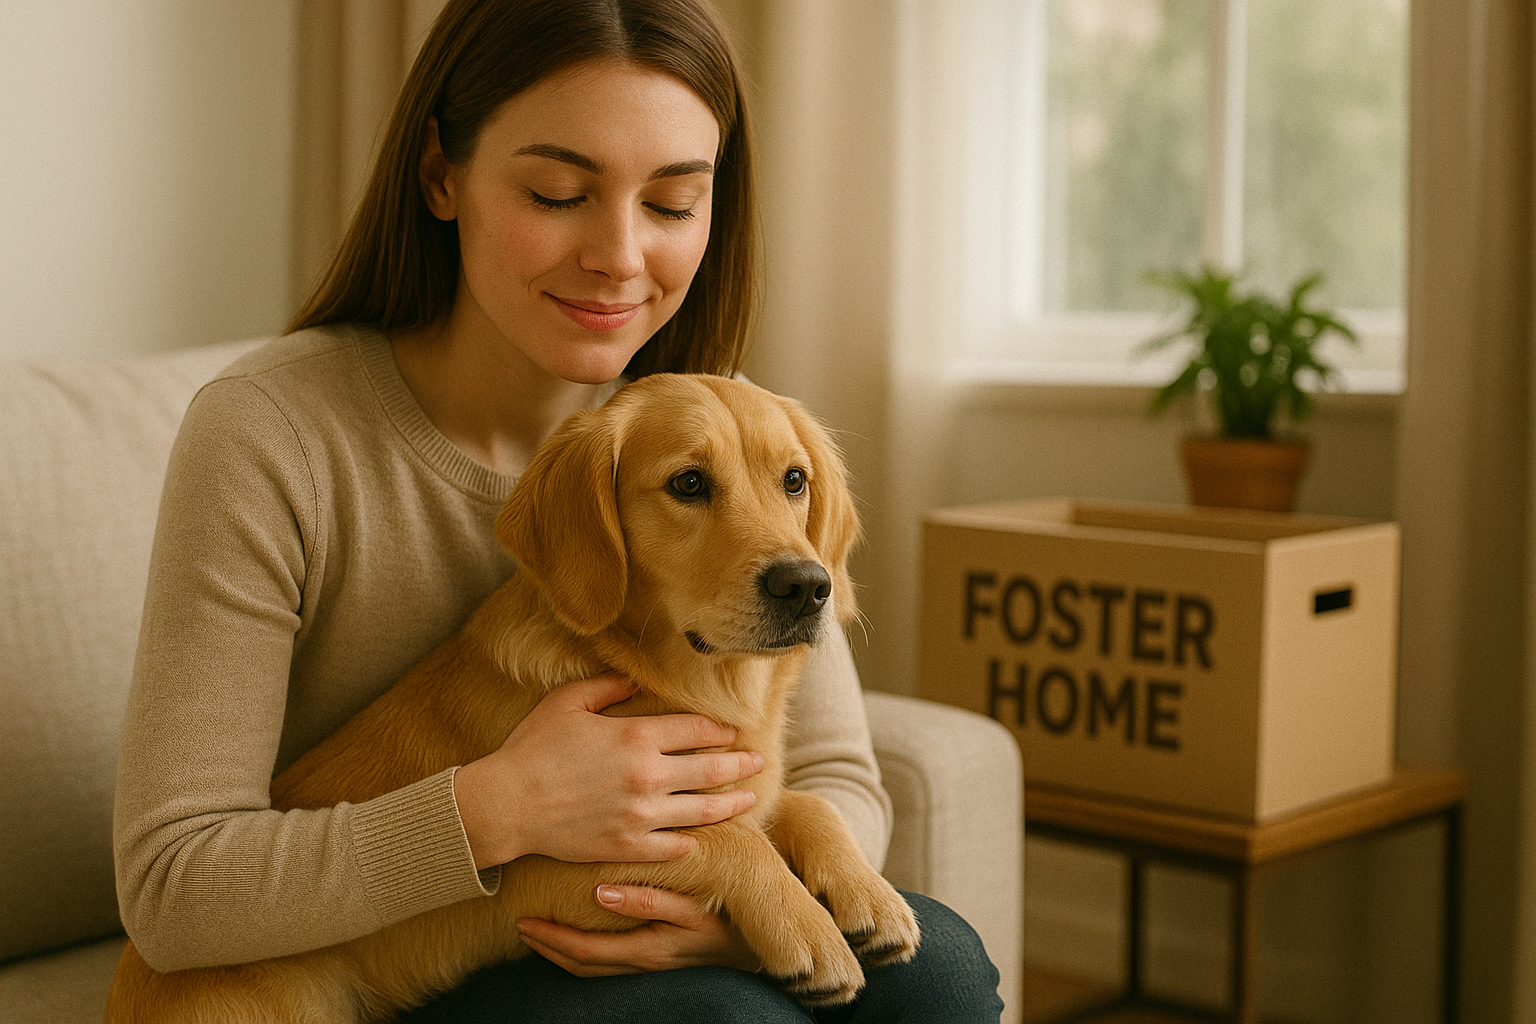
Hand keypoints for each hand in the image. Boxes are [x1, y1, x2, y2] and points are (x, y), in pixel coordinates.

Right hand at [453, 673, 764, 868]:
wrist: (506, 805)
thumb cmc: (533, 749)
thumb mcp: (568, 702)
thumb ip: (607, 686)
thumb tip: (634, 676)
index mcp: (637, 737)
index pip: (697, 729)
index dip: (721, 729)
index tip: (733, 730)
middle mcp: (648, 776)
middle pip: (712, 770)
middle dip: (741, 766)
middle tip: (759, 763)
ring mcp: (642, 816)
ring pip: (703, 811)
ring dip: (731, 805)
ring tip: (748, 800)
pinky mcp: (629, 847)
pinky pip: (675, 847)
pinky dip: (693, 842)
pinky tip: (703, 837)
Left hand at [516, 885, 760, 975]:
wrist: (768, 941)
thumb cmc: (731, 913)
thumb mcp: (694, 905)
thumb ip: (650, 899)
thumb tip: (601, 891)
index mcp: (650, 950)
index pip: (587, 953)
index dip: (553, 941)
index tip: (526, 921)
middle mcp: (648, 962)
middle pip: (585, 965)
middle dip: (550, 948)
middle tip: (521, 925)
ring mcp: (654, 964)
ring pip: (597, 968)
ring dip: (563, 953)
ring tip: (537, 931)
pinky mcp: (661, 958)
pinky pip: (615, 962)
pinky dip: (587, 952)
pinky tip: (576, 933)